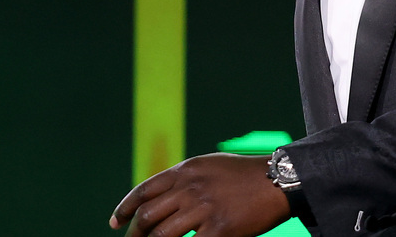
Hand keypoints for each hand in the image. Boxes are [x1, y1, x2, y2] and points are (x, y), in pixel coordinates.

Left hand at [110, 153, 291, 236]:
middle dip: (134, 235)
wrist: (279, 179)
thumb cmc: (244, 174)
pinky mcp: (220, 229)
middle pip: (149, 216)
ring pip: (163, 235)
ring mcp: (204, 209)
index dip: (126, 208)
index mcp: (186, 171)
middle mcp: (190, 188)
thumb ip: (184, 179)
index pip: (144, 191)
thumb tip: (159, 195)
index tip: (116, 222)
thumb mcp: (209, 166)